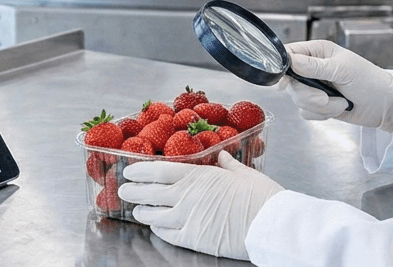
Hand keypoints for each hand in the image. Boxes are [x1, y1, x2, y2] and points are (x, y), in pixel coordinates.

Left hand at [118, 151, 283, 260]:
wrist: (269, 223)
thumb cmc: (261, 196)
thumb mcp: (244, 173)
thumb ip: (229, 164)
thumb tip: (222, 154)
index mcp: (198, 176)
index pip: (159, 170)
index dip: (141, 170)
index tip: (130, 170)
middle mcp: (187, 196)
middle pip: (151, 192)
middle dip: (134, 191)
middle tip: (123, 191)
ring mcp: (188, 218)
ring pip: (155, 215)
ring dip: (143, 213)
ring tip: (137, 212)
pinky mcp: (193, 239)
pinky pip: (168, 234)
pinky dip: (158, 230)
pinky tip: (155, 228)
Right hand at [279, 40, 392, 130]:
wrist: (383, 105)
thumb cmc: (368, 80)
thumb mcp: (342, 69)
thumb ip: (315, 66)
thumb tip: (291, 61)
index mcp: (317, 52)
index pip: (289, 55)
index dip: (283, 69)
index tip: (285, 83)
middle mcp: (312, 68)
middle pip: (291, 83)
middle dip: (308, 95)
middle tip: (325, 97)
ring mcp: (314, 87)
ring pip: (298, 100)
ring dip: (321, 106)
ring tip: (341, 102)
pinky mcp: (318, 105)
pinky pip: (306, 112)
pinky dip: (322, 114)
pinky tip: (338, 108)